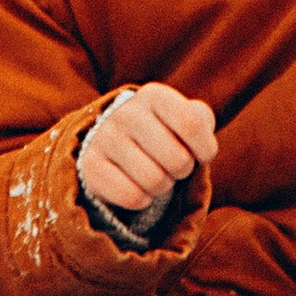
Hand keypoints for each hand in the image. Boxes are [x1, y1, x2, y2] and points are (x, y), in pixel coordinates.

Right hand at [79, 82, 216, 217]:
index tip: (201, 154)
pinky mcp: (90, 166)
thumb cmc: (164, 131)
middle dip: (183, 170)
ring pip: (155, 181)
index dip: (205, 149)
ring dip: (164, 186)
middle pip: (178, 159)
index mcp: (154, 95)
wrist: (117, 141)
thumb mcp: (186, 117)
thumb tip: (200, 143)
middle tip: (173, 165)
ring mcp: (105, 138)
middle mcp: (126, 113)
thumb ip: (201, 121)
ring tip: (156, 173)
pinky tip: (138, 186)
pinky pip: (132, 197)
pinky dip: (143, 200)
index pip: (191, 124)